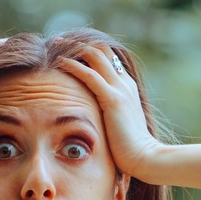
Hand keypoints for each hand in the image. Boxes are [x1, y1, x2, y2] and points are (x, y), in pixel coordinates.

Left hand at [59, 45, 162, 178]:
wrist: (145, 158)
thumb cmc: (130, 148)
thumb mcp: (119, 123)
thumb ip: (108, 113)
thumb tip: (91, 116)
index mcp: (127, 87)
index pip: (108, 58)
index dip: (88, 51)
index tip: (69, 50)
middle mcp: (124, 83)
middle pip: (102, 50)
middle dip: (79, 43)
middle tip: (58, 41)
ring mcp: (120, 89)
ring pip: (95, 55)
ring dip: (73, 47)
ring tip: (55, 44)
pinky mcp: (113, 99)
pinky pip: (89, 74)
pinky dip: (73, 65)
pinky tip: (59, 62)